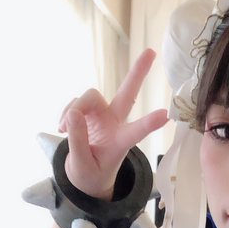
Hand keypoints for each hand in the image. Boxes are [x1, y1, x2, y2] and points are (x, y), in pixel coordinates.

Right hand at [58, 49, 168, 198]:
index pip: (135, 132)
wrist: (84, 176)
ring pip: (89, 97)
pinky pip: (74, 103)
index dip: (149, 124)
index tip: (165, 115)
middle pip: (127, 94)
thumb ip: (78, 142)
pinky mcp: (88, 110)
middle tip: (151, 51)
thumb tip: (73, 114)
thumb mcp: (81, 166)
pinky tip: (63, 128)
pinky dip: (66, 114)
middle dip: (138, 73)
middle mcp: (114, 123)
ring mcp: (102, 114)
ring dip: (73, 110)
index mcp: (120, 143)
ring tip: (63, 130)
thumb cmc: (89, 174)